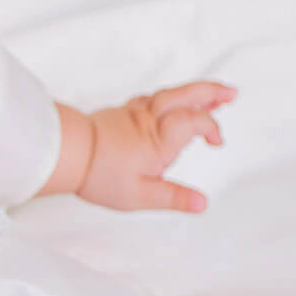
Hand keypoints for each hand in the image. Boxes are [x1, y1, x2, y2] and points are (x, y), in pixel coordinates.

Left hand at [76, 82, 236, 211]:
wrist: (65, 153)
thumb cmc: (99, 174)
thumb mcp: (140, 195)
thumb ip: (173, 198)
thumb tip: (202, 203)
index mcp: (159, 140)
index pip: (194, 122)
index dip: (211, 128)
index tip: (217, 142)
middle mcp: (149, 121)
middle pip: (185, 95)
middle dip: (211, 92)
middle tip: (230, 93)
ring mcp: (134, 114)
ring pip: (168, 94)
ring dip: (192, 93)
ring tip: (211, 98)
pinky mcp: (120, 114)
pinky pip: (151, 99)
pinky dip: (168, 98)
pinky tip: (171, 103)